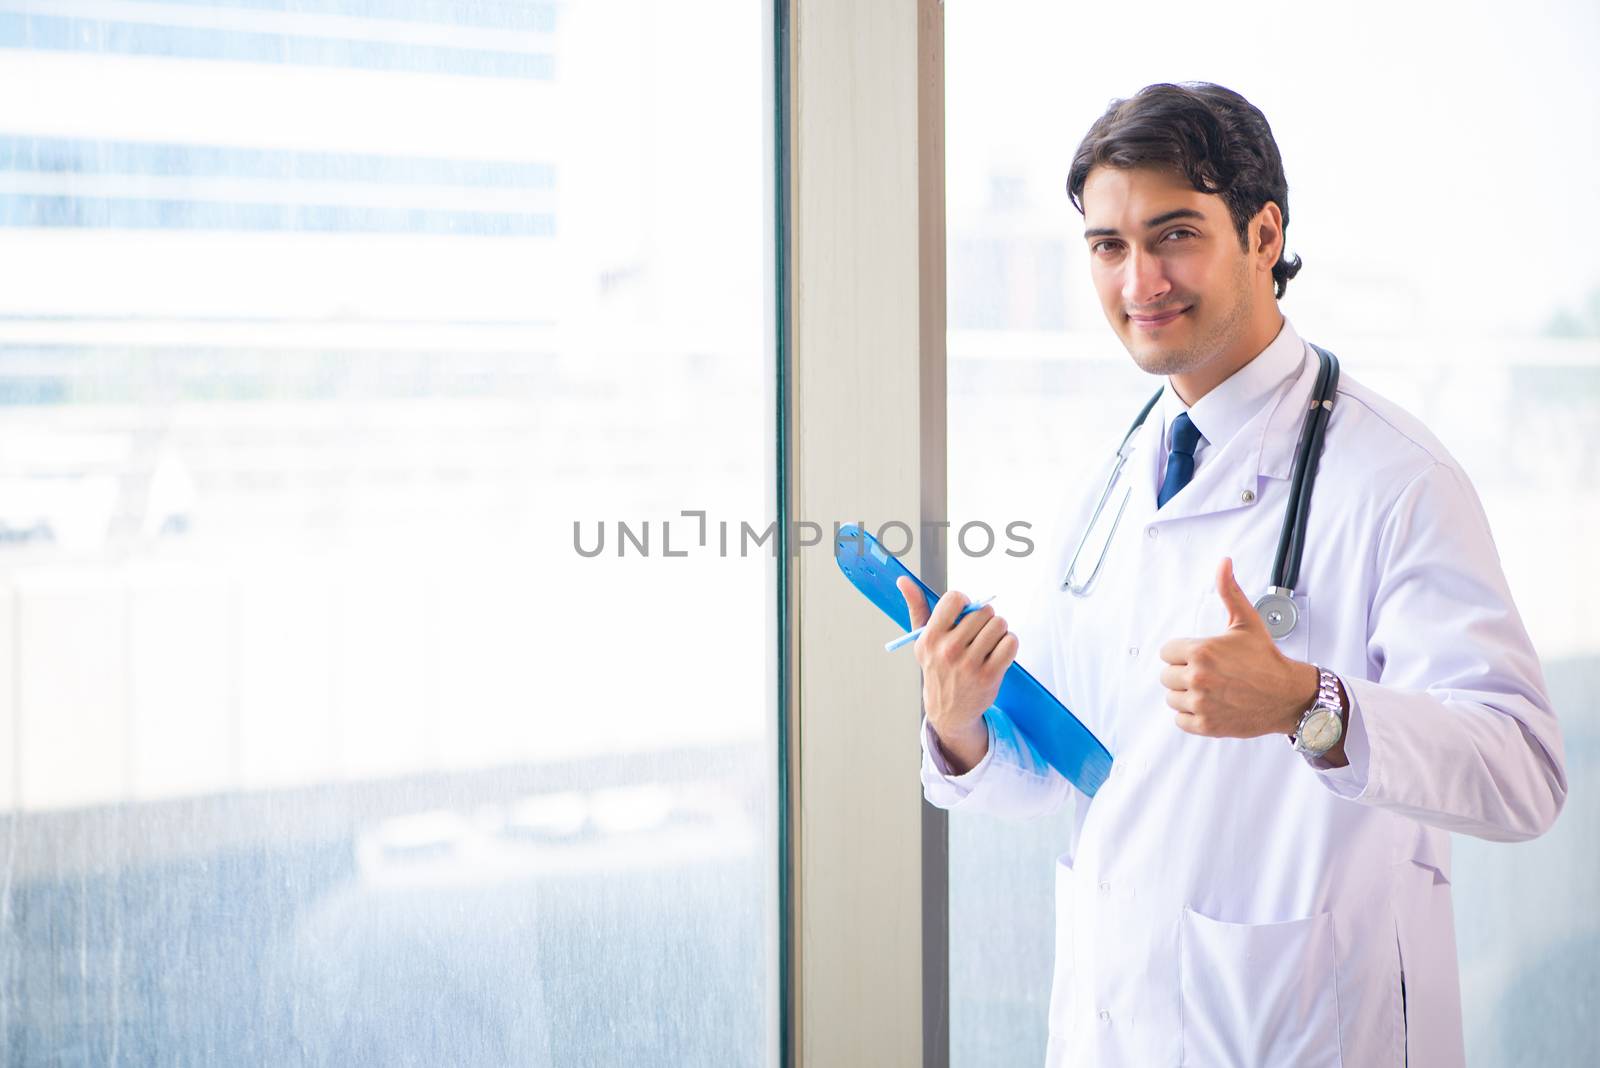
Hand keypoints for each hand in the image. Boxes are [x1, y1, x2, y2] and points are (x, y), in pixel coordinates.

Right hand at [897, 577, 1016, 773]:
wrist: (948, 710)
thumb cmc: (937, 667)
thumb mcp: (922, 640)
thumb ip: (916, 607)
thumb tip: (904, 581)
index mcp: (930, 638)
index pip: (954, 599)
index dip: (964, 601)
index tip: (964, 612)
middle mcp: (949, 650)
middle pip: (982, 611)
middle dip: (985, 616)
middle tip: (980, 629)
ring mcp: (970, 664)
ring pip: (999, 624)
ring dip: (999, 629)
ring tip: (989, 640)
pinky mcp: (990, 675)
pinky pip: (1010, 643)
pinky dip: (1008, 643)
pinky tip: (998, 650)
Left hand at [1158, 557, 1319, 738]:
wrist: (1289, 695)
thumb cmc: (1266, 659)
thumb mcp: (1246, 621)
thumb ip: (1229, 591)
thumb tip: (1224, 563)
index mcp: (1200, 652)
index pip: (1166, 652)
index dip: (1182, 653)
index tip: (1201, 656)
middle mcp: (1197, 678)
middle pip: (1166, 676)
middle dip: (1183, 673)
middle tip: (1207, 673)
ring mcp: (1201, 703)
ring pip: (1172, 698)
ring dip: (1186, 695)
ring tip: (1209, 689)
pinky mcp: (1206, 725)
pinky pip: (1180, 720)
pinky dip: (1191, 715)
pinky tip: (1209, 705)